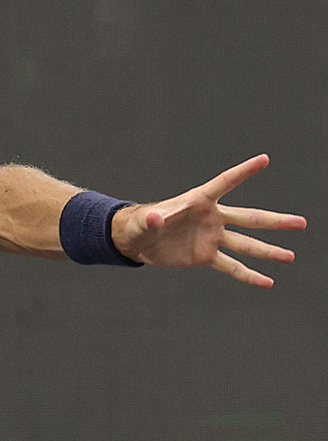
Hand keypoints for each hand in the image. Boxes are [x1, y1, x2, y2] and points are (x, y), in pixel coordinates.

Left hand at [112, 154, 306, 286]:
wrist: (139, 241)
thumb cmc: (140, 223)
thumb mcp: (143, 221)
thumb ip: (150, 219)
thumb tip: (153, 218)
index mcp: (199, 201)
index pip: (224, 183)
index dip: (243, 171)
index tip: (264, 159)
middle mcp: (212, 218)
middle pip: (249, 218)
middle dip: (275, 221)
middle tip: (301, 223)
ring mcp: (212, 237)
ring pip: (246, 244)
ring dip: (268, 251)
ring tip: (290, 257)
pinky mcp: (206, 255)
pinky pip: (231, 266)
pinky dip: (248, 275)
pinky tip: (267, 282)